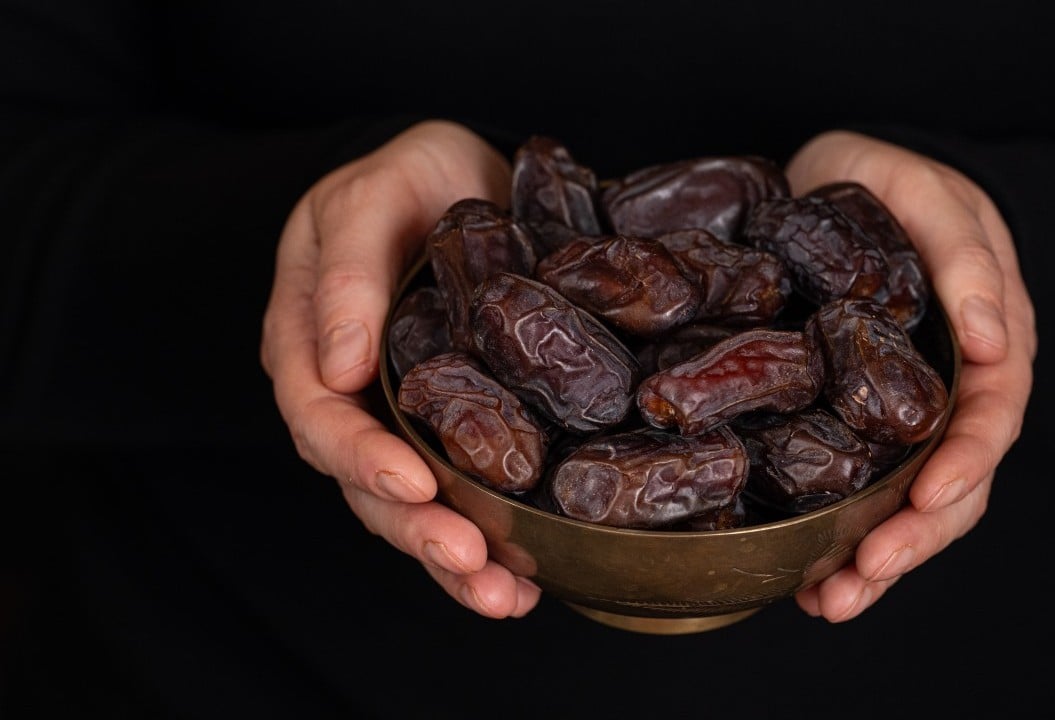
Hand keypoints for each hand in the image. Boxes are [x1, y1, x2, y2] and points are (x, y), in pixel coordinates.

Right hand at [260, 120, 540, 617]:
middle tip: (474, 567)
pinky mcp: (454, 426)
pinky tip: (527, 580)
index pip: (320, 419)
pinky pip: (461, 491)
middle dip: (418, 531)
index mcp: (309, 344)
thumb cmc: (404, 178)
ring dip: (454, 559)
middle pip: (366, 483)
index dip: (362, 459)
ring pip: (411, 505)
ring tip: (505, 598)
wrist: (455, 177)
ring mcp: (400, 417)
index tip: (414, 485)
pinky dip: (491, 539)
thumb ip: (348, 275)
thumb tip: (338, 365)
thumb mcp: (369, 199)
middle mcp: (350, 396)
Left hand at [785, 130, 1036, 621]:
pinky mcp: (854, 424)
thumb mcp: (935, 200)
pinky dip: (836, 540)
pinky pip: (857, 491)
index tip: (924, 502)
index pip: (990, 424)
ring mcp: (904, 418)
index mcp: (990, 350)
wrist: (849, 180)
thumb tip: (996, 337)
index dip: (963, 470)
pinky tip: (803, 581)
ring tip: (827, 603)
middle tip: (856, 584)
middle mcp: (952, 397)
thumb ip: (968, 259)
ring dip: (872, 561)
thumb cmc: (900, 185)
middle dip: (909, 542)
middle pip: (950, 488)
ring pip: (905, 506)